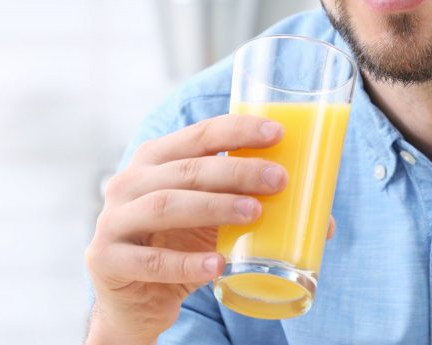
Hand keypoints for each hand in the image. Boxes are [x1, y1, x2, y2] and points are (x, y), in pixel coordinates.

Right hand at [84, 115, 288, 342]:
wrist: (133, 300)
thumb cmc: (179, 246)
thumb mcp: (212, 220)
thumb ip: (253, 207)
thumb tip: (325, 220)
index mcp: (155, 159)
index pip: (198, 135)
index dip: (237, 130)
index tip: (278, 133)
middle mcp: (129, 182)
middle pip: (187, 169)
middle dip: (237, 171)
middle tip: (280, 180)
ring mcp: (113, 220)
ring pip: (166, 205)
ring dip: (215, 207)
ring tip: (255, 213)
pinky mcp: (106, 260)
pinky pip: (150, 261)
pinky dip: (187, 263)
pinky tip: (218, 265)